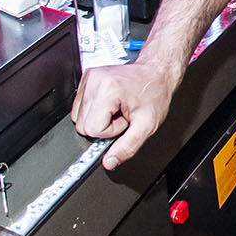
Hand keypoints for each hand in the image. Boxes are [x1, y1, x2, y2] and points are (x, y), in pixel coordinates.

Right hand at [72, 50, 180, 168]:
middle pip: (82, 125)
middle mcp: (94, 81)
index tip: (125, 120)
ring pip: (78, 117)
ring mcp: (89, 78)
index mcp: (107, 90)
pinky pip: (80, 106)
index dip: (111, 131)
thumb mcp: (147, 125)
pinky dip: (95, 109)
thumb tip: (110, 162)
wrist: (157, 73)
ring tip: (118, 108)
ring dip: (99, 118)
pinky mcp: (87, 78)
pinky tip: (111, 103)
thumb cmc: (155, 93)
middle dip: (104, 125)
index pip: (93, 129)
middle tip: (122, 114)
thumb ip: (128, 147)